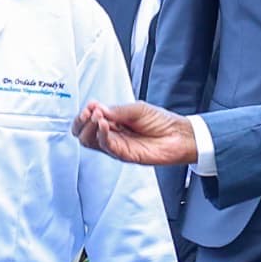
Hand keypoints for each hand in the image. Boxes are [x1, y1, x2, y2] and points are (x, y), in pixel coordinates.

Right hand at [72, 100, 198, 166]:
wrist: (178, 136)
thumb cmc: (162, 121)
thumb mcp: (138, 109)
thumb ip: (117, 111)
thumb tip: (97, 109)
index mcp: (114, 121)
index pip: (90, 120)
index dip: (85, 113)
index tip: (90, 106)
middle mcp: (113, 134)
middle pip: (84, 133)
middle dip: (82, 121)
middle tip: (89, 113)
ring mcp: (117, 145)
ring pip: (90, 141)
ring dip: (89, 128)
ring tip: (97, 117)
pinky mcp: (123, 154)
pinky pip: (106, 146)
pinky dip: (101, 135)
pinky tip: (104, 124)